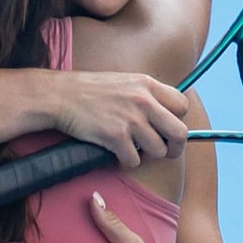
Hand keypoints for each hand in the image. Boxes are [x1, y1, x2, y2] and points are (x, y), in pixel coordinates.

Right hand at [52, 72, 188, 167]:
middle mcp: (144, 101)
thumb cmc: (89, 90)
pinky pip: (134, 160)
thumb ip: (145, 94)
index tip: (167, 128)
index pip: (183, 105)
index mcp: (148, 84)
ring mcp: (131, 120)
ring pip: (158, 150)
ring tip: (133, 150)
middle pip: (180, 132)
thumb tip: (163, 115)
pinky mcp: (116, 137)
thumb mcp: (124, 81)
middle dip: (174, 147)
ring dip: (147, 155)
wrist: (60, 95)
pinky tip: (116, 152)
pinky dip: (126, 161)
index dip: (177, 120)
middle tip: (163, 150)